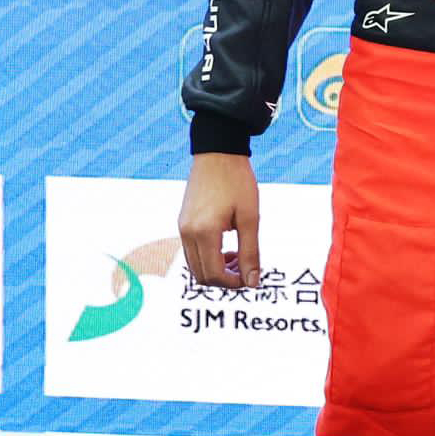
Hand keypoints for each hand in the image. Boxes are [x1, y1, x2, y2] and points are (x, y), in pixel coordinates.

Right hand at [180, 152, 262, 289]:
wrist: (218, 152)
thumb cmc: (237, 181)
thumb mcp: (251, 217)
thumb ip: (251, 253)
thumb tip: (253, 283)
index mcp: (204, 232)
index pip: (214, 274)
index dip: (234, 283)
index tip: (251, 277)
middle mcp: (187, 233)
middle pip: (201, 275)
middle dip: (224, 279)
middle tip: (246, 267)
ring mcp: (182, 228)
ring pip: (194, 265)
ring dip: (215, 269)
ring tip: (238, 255)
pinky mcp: (182, 222)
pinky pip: (192, 251)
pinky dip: (208, 257)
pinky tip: (226, 246)